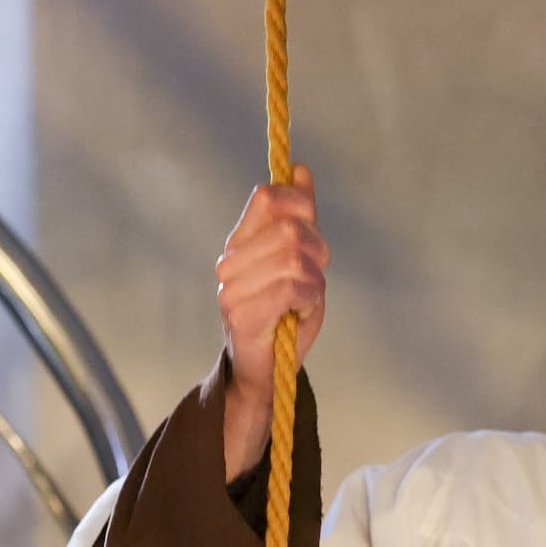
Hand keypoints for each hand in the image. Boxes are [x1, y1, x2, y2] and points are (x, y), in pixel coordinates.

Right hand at [216, 163, 329, 478]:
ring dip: (314, 281)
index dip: (301, 206)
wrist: (264, 376)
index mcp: (239, 244)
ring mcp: (231, 290)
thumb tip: (301, 169)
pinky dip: (308, 301)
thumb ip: (300, 217)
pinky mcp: (243, 316)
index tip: (313, 234)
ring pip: (294, 259)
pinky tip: (300, 313)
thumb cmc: (283, 319)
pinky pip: (292, 288)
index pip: (269, 197)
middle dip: (317, 251)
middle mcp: (228, 263)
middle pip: (289, 228)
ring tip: (305, 300)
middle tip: (315, 276)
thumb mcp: (299, 261)